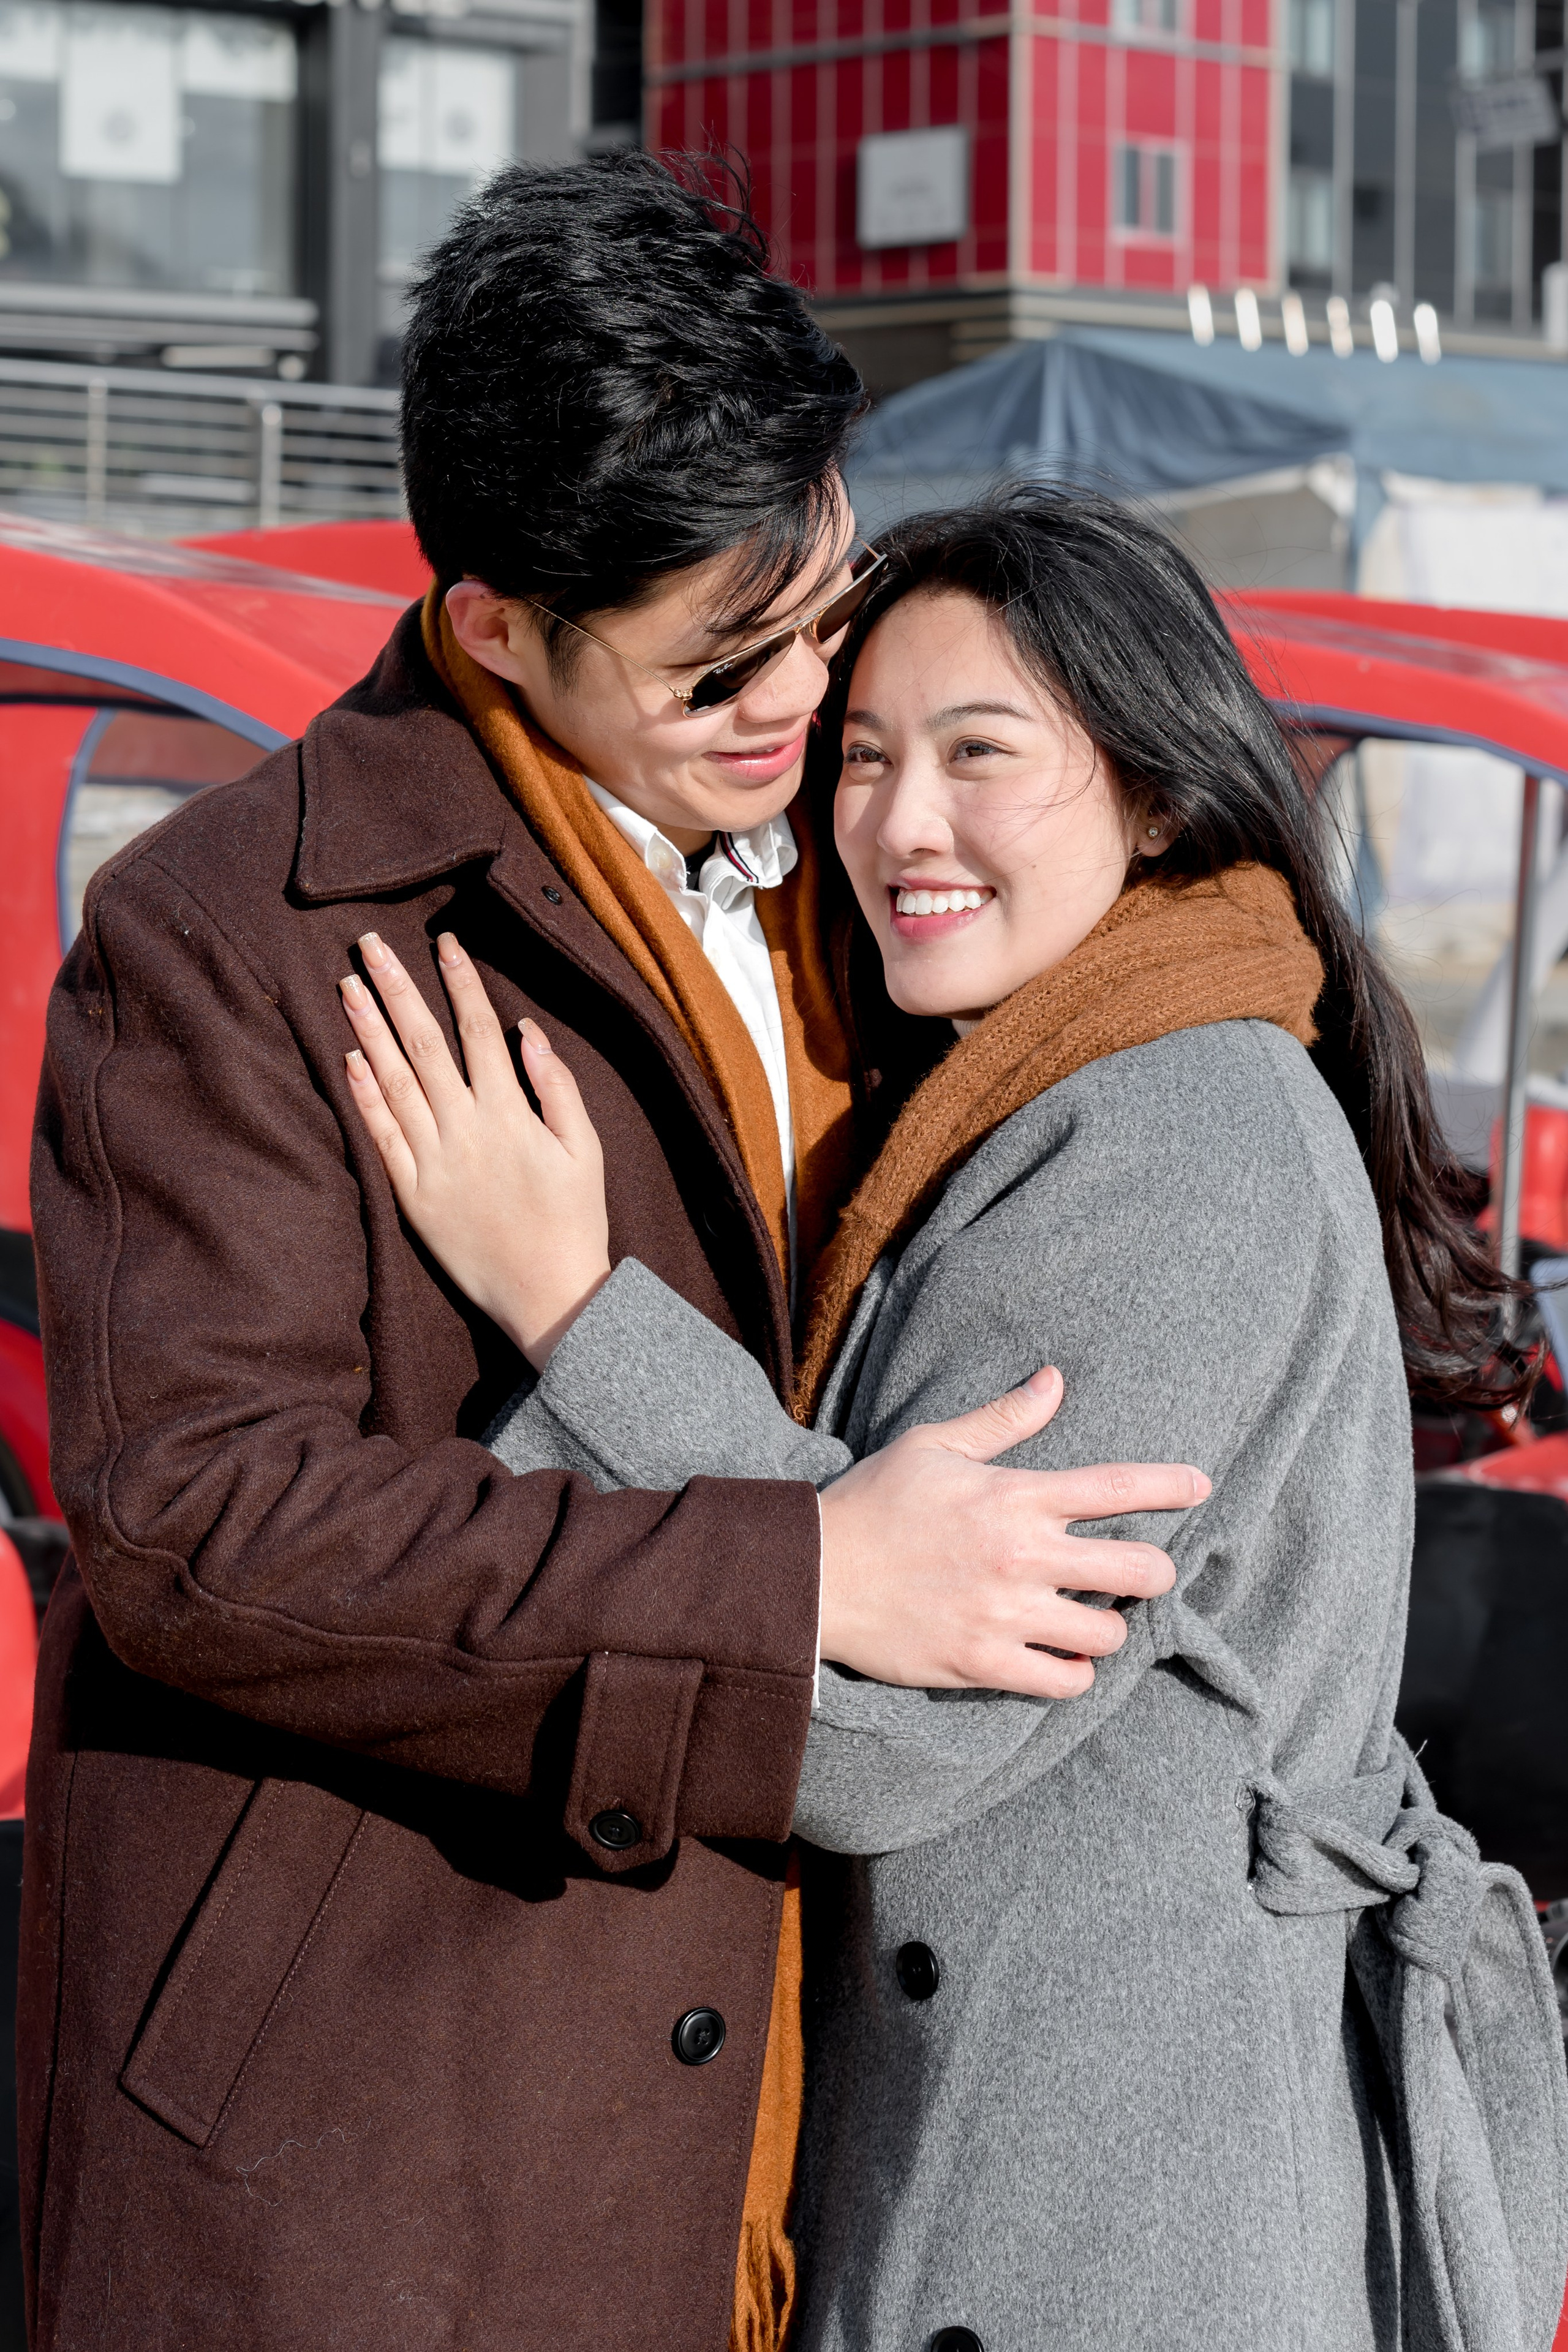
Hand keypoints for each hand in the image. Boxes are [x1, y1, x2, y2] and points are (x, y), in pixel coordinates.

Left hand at [339, 932, 610, 1367]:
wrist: (547, 1295)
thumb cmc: (575, 1221)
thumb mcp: (585, 1150)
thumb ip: (558, 1087)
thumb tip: (527, 1031)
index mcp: (509, 1115)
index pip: (478, 1032)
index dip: (460, 984)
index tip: (445, 943)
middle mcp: (464, 1130)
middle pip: (423, 1044)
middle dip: (396, 988)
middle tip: (368, 944)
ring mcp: (432, 1163)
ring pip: (393, 1081)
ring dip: (367, 1029)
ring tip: (348, 986)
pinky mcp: (411, 1196)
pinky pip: (381, 1137)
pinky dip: (364, 1095)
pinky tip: (348, 1058)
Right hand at [818, 1367, 1207, 1698]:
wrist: (813, 1574)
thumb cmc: (874, 1501)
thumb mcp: (934, 1444)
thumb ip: (1004, 1419)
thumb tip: (1055, 1380)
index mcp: (1015, 1495)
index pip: (1117, 1486)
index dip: (1171, 1485)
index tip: (1201, 1486)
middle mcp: (1021, 1556)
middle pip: (1139, 1570)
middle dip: (1153, 1571)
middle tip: (1139, 1573)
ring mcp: (1004, 1615)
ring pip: (1107, 1634)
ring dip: (1107, 1626)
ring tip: (1087, 1617)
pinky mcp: (982, 1663)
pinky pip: (1063, 1682)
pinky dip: (1072, 1673)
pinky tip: (1058, 1657)